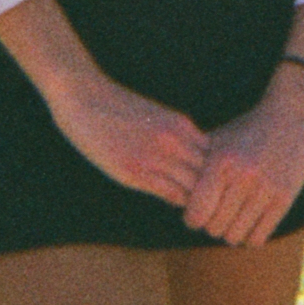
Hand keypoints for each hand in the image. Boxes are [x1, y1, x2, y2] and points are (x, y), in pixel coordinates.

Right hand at [0, 0, 209, 204]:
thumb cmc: (118, 108)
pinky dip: (179, 202)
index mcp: (181, 125)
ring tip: (202, 207)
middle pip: (210, 173)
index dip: (219, 171)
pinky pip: (171, 194)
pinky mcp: (136, 171)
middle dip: (215, 188)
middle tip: (217, 201)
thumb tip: (193, 159)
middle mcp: (174, 140)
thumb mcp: (156, 116)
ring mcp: (156, 156)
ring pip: (194, 187)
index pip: (216, 156)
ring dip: (199, 200)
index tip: (218, 181)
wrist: (84, 97)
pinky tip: (178, 204)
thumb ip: (176, 136)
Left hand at [182, 71, 303, 246]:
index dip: (193, 218)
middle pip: (214, 227)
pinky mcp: (285, 197)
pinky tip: (251, 222)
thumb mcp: (219, 141)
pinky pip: (258, 237)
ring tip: (234, 219)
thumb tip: (172, 192)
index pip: (196, 213)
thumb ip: (195, 165)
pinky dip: (251, 235)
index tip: (197, 214)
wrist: (291, 113)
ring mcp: (265, 188)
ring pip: (235, 236)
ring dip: (232, 232)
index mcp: (221, 160)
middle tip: (218, 215)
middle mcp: (242, 175)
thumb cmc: (247, 129)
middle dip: (213, 224)